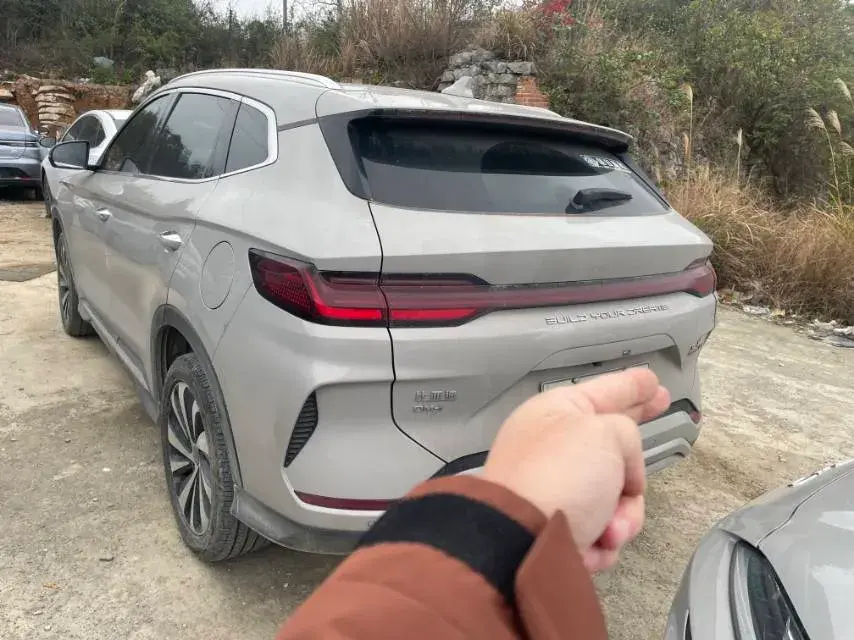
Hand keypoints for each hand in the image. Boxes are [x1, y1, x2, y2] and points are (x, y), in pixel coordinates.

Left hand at [481, 368, 669, 572]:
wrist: (520, 540)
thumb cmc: (560, 475)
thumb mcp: (605, 434)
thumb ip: (627, 435)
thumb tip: (623, 473)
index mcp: (556, 413)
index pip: (605, 391)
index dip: (632, 386)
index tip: (651, 380)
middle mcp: (554, 448)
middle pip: (608, 440)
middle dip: (634, 449)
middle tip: (661, 410)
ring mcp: (556, 489)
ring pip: (614, 495)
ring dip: (623, 514)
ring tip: (611, 526)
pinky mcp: (558, 527)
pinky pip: (601, 528)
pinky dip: (604, 539)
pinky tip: (596, 542)